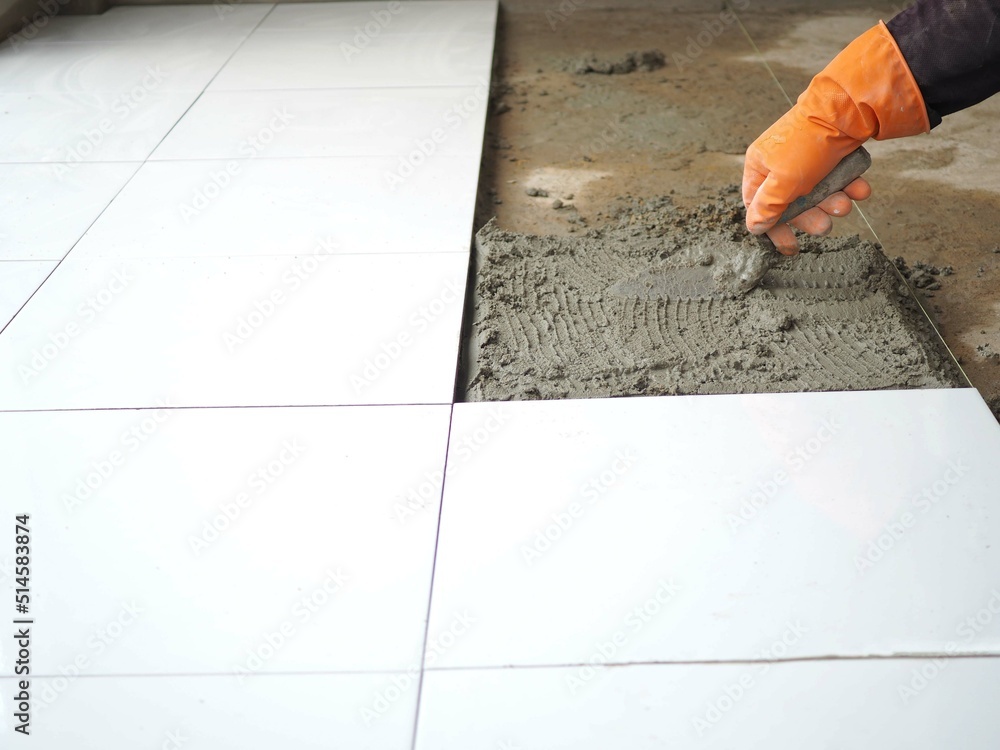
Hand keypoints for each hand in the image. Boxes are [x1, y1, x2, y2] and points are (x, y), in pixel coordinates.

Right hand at [742, 21, 928, 254]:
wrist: (848, 108)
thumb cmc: (808, 146)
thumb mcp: (783, 183)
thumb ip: (767, 208)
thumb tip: (754, 227)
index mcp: (760, 167)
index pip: (758, 206)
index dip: (774, 228)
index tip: (791, 246)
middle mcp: (780, 163)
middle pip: (791, 203)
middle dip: (811, 216)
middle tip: (825, 226)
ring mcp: (806, 158)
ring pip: (817, 192)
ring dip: (832, 202)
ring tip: (845, 204)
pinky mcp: (830, 153)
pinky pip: (835, 177)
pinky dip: (848, 186)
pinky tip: (860, 189)